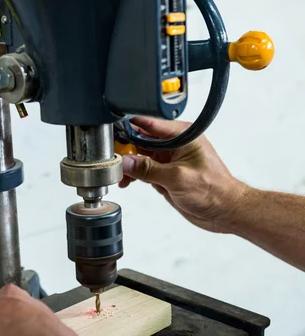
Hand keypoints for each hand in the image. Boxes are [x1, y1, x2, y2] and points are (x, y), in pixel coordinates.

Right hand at [119, 117, 246, 232]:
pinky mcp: (165, 173)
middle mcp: (174, 144)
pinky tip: (126, 181)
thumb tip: (126, 162)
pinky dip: (133, 174)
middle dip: (125, 148)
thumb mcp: (177, 178)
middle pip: (141, 139)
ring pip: (139, 155)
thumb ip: (149, 170)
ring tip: (117, 173)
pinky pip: (143, 169)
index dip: (130, 125)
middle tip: (112, 158)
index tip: (112, 128)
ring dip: (127, 164)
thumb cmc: (214, 190)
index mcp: (182, 135)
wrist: (224, 211)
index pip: (150, 124)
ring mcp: (168, 159)